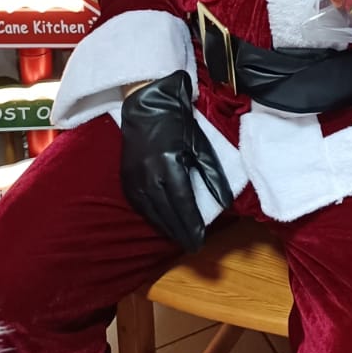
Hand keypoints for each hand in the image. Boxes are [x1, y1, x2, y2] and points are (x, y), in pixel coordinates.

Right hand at [119, 71, 233, 251]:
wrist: (146, 106)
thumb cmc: (178, 123)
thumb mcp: (200, 146)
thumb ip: (212, 175)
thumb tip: (225, 202)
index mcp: (169, 164)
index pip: (183, 203)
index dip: (192, 224)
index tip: (201, 240)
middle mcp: (149, 174)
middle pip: (167, 212)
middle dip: (181, 231)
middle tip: (193, 246)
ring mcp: (134, 178)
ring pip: (152, 212)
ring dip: (166, 228)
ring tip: (180, 238)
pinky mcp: (126, 178)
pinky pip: (140, 206)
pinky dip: (152, 218)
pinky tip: (162, 224)